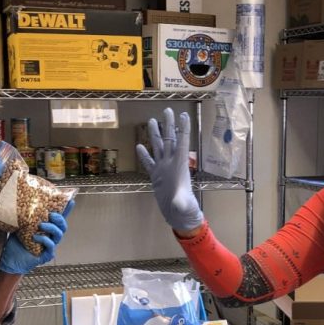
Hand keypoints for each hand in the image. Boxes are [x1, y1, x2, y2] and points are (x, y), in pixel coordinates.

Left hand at [0, 200, 73, 274]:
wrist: (10, 260)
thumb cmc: (16, 243)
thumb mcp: (20, 226)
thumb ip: (25, 217)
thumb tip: (23, 202)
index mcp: (47, 229)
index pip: (58, 218)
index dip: (66, 210)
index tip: (71, 201)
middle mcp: (51, 237)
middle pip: (62, 226)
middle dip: (59, 219)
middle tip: (50, 214)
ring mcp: (50, 246)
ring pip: (58, 235)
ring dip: (51, 228)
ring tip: (41, 225)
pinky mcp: (47, 255)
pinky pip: (51, 246)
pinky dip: (44, 240)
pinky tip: (35, 237)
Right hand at [135, 108, 203, 232]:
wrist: (178, 215)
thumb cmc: (184, 209)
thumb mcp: (183, 204)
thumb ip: (181, 201)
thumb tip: (180, 202)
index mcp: (179, 165)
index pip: (182, 142)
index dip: (183, 128)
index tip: (183, 114)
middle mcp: (170, 163)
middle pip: (169, 139)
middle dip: (168, 124)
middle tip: (167, 109)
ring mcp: (162, 168)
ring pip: (158, 146)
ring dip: (156, 133)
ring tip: (152, 120)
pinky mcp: (155, 176)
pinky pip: (148, 162)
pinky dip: (144, 154)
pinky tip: (139, 145)